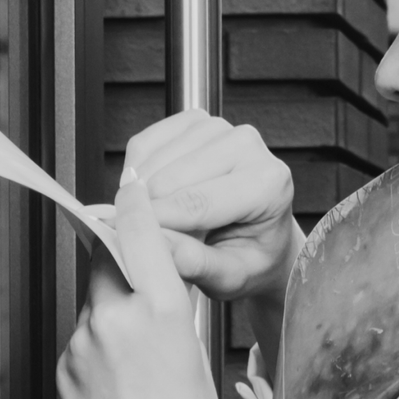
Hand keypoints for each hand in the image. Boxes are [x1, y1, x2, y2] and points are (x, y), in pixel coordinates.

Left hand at [57, 181, 224, 398]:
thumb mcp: (197, 356)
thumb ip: (169, 309)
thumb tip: (152, 284)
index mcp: (164, 310)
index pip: (139, 231)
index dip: (134, 206)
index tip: (132, 192)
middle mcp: (116, 318)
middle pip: (106, 260)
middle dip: (119, 259)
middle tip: (138, 277)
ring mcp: (83, 343)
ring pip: (93, 301)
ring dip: (111, 309)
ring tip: (138, 355)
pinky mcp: (64, 368)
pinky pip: (81, 338)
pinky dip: (98, 346)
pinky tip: (120, 381)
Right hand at [118, 110, 303, 306]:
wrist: (260, 236)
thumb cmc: (250, 256)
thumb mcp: (231, 277)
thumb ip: (196, 263)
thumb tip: (157, 244)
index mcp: (268, 183)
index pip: (199, 202)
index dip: (156, 224)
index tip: (130, 242)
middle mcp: (248, 145)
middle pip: (171, 178)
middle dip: (148, 211)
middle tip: (149, 238)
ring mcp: (219, 127)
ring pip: (154, 159)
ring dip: (140, 192)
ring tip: (156, 220)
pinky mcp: (193, 121)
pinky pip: (145, 143)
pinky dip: (135, 171)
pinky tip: (148, 194)